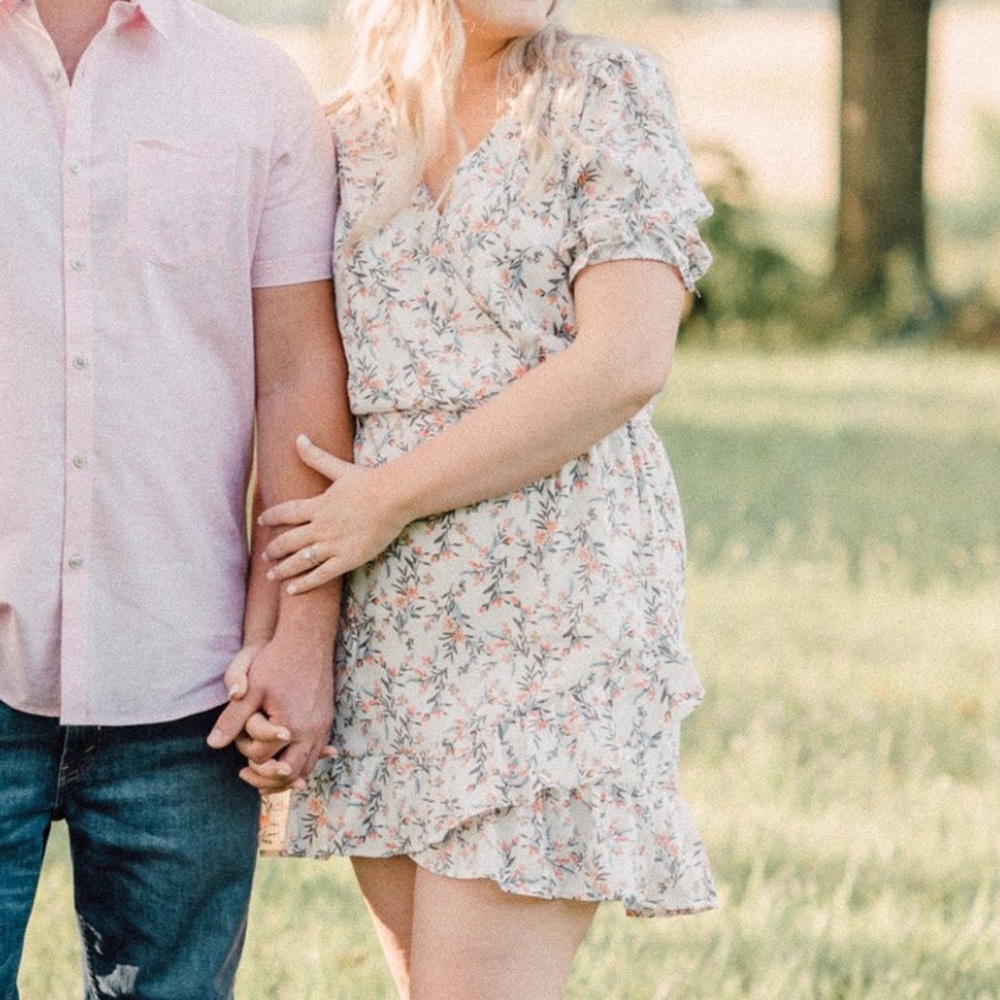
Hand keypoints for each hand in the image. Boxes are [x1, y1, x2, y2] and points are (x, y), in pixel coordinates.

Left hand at [207, 630, 333, 792]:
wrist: (307, 640)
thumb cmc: (275, 661)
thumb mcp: (250, 689)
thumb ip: (232, 719)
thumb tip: (213, 744)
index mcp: (290, 726)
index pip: (262, 758)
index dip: (246, 753)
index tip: (238, 747)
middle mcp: (310, 732)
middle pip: (289, 772)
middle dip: (267, 778)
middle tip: (246, 774)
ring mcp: (322, 727)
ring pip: (307, 767)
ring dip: (287, 776)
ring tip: (266, 773)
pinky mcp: (326, 721)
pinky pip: (317, 753)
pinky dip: (303, 763)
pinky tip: (290, 761)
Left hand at [259, 434, 408, 594]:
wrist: (394, 497)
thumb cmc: (370, 482)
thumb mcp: (340, 469)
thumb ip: (317, 457)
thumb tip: (299, 438)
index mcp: (318, 505)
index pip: (287, 512)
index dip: (272, 517)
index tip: (262, 521)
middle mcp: (321, 526)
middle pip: (288, 540)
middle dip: (274, 549)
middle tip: (265, 555)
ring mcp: (333, 544)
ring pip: (300, 560)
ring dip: (283, 569)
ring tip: (272, 576)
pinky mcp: (347, 559)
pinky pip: (321, 574)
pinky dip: (304, 583)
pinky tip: (292, 590)